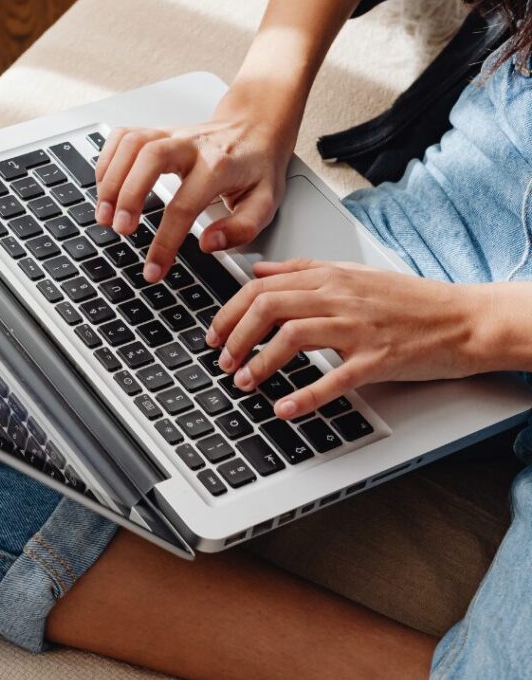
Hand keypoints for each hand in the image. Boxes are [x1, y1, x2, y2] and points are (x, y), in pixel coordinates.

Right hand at [93, 81, 299, 282]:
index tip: (153, 269)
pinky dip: (107, 161)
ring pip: (131, 143)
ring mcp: (171, 134)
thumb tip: (207, 244)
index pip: (185, 206)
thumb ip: (242, 228)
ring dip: (110, 179)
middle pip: (150, 158)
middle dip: (128, 195)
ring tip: (104, 214)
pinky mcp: (157, 131)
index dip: (165, 242)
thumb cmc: (257, 166)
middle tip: (119, 229)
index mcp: (219, 166)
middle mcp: (192, 145)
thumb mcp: (266, 202)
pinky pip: (123, 137)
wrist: (257, 126)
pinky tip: (105, 187)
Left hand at [205, 258, 487, 418]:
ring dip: (259, 362)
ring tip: (243, 382)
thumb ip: (302, 270)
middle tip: (222, 361)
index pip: (262, 287)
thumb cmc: (409, 301)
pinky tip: (284, 409)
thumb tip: (259, 270)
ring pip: (293, 336)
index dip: (229, 312)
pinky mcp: (377, 358)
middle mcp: (340, 297)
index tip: (215, 334)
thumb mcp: (352, 273)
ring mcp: (359, 327)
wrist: (464, 319)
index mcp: (330, 277)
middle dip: (235, 336)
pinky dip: (304, 396)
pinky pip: (334, 378)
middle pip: (268, 307)